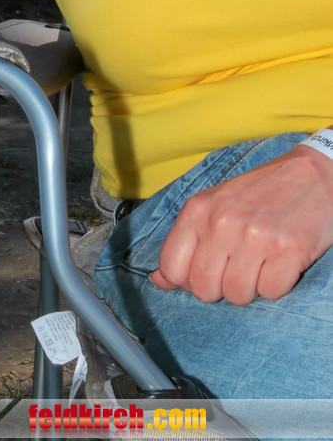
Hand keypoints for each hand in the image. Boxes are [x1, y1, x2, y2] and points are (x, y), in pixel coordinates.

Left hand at [150, 143, 332, 304]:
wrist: (312, 175)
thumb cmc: (259, 193)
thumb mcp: (213, 206)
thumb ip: (185, 241)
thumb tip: (158, 280)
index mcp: (198, 210)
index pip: (171, 268)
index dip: (187, 281)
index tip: (205, 273)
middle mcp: (222, 222)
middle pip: (204, 289)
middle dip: (220, 288)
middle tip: (237, 267)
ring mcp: (255, 236)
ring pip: (237, 295)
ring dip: (251, 287)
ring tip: (260, 261)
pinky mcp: (289, 249)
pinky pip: (271, 292)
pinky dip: (277, 285)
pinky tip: (280, 261)